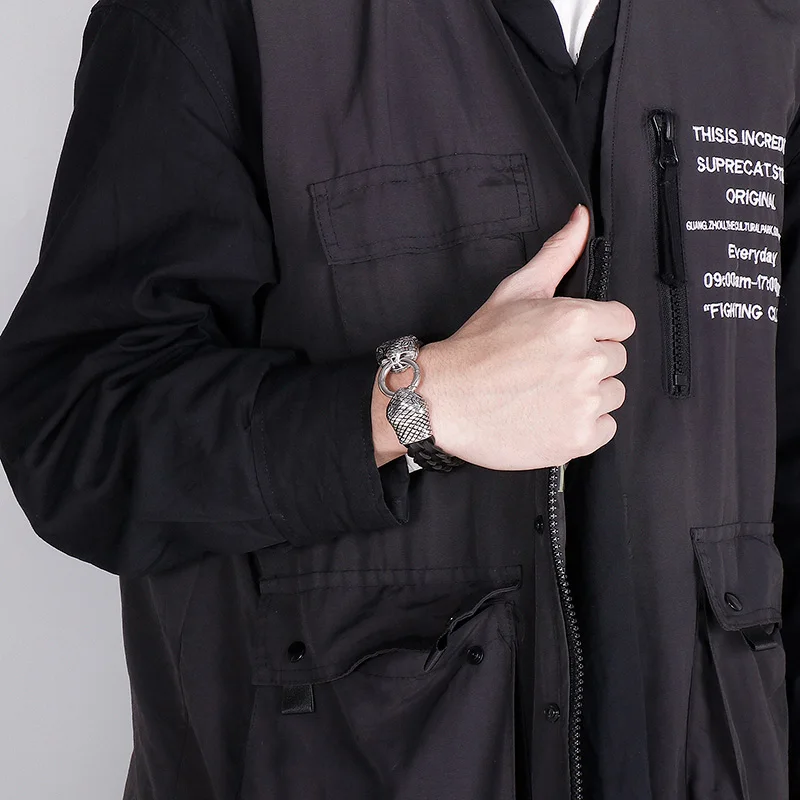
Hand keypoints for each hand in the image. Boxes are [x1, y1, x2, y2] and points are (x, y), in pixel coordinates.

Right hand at [415, 205, 635, 470]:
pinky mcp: (578, 438)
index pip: (622, 323)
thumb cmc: (476, 346)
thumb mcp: (515, 291)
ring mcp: (583, 402)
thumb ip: (557, 254)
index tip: (567, 342)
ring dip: (588, 396)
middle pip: (617, 360)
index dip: (596, 331)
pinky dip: (582, 427)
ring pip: (612, 395)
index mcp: (576, 320)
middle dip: (589, 363)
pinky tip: (550, 417)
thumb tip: (582, 217)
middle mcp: (586, 360)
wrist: (442, 400)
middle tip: (548, 369)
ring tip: (546, 394)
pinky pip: (604, 429)